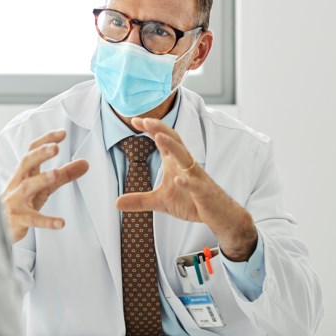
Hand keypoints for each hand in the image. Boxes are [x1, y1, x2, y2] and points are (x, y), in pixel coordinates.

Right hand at [0, 130, 87, 241]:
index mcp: (24, 173)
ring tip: (56, 174)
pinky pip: (33, 220)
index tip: (62, 133)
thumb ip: (64, 175)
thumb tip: (85, 163)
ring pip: (26, 187)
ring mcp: (16, 201)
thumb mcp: (44, 187)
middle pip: (26, 163)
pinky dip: (46, 221)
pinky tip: (61, 222)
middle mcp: (18, 183)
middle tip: (56, 148)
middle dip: (40, 154)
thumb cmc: (21, 202)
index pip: (32, 151)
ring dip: (40, 179)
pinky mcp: (18, 220)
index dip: (45, 141)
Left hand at [115, 117, 257, 260]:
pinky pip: (196, 185)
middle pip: (174, 141)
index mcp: (176, 163)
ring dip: (172, 146)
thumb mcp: (161, 202)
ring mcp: (197, 178)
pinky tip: (178, 179)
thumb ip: (140, 200)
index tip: (134, 120)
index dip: (150, 129)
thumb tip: (116, 203)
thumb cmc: (193, 202)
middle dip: (160, 129)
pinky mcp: (204, 192)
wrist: (219, 215)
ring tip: (159, 137)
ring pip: (185, 157)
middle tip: (145, 120)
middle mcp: (186, 165)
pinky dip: (187, 181)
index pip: (163, 141)